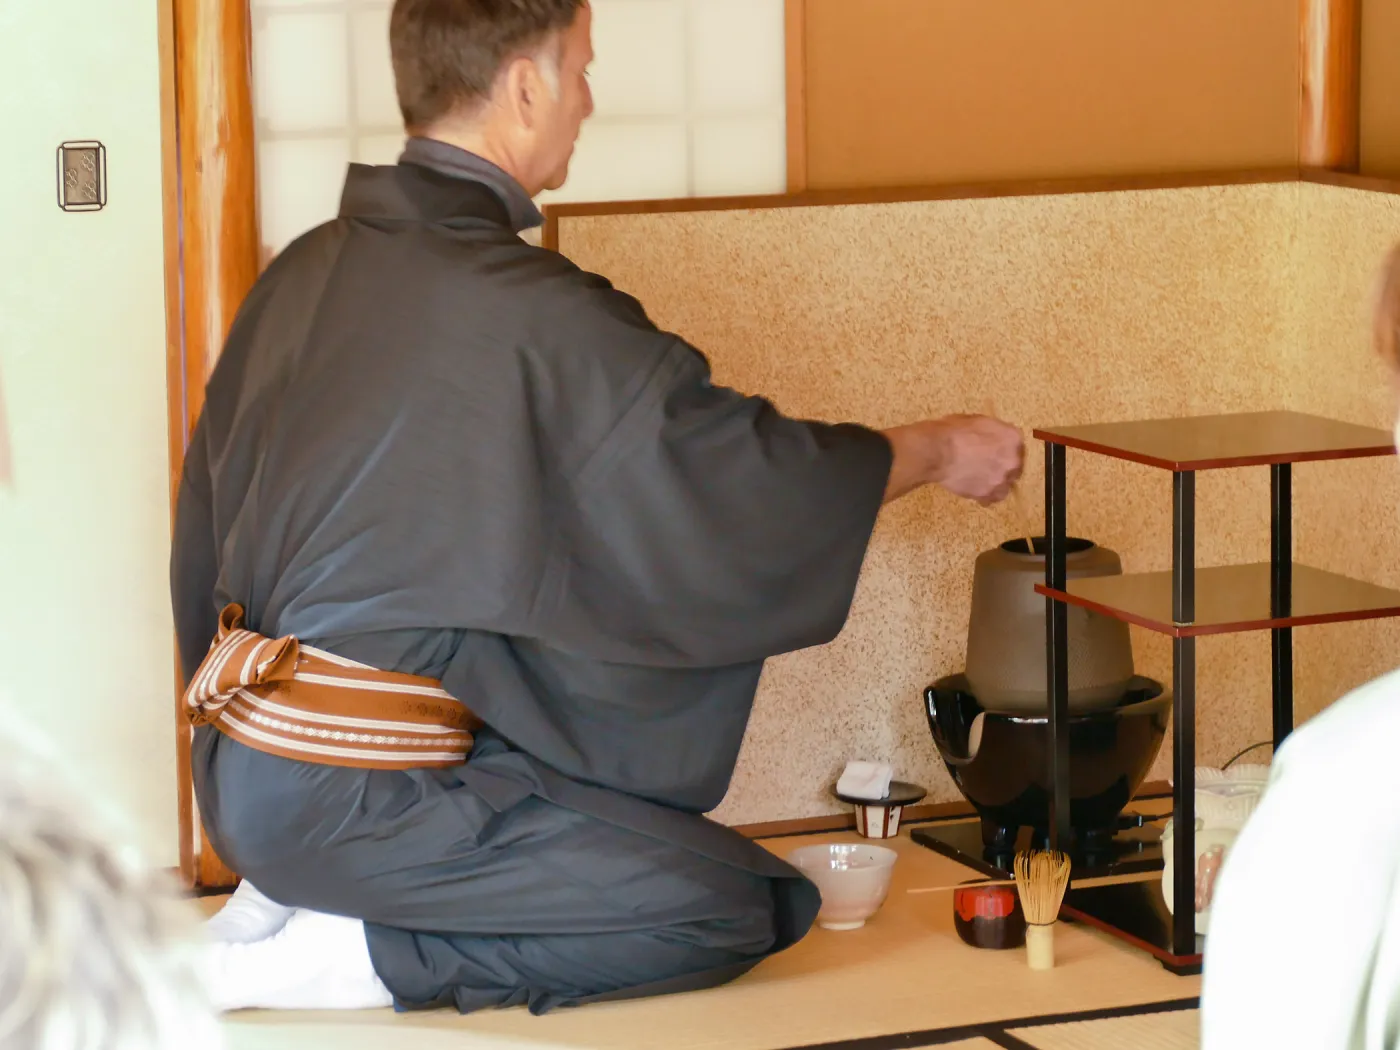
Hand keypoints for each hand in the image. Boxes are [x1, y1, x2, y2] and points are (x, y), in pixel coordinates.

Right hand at [882, 415, 1023, 504]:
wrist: (937, 451)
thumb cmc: (953, 431)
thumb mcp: (977, 421)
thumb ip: (992, 432)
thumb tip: (991, 438)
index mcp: (1012, 437)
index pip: (1017, 446)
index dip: (1005, 449)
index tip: (997, 451)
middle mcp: (1013, 459)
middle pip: (1014, 467)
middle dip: (1003, 466)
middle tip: (987, 465)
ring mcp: (1001, 479)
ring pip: (1005, 485)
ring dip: (995, 482)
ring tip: (981, 480)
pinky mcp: (987, 493)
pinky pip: (991, 498)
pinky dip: (985, 495)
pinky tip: (976, 490)